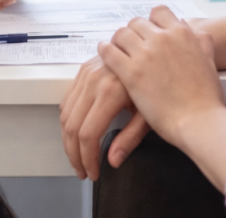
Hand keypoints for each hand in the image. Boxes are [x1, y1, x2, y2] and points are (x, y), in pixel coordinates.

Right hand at [60, 56, 151, 179]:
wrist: (158, 53)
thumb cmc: (160, 81)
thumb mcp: (150, 112)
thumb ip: (130, 138)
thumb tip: (113, 160)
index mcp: (110, 91)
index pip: (88, 135)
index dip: (88, 159)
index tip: (93, 172)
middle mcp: (94, 80)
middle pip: (72, 127)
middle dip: (74, 155)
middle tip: (83, 171)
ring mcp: (87, 73)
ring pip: (65, 115)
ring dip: (68, 140)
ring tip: (78, 157)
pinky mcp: (84, 69)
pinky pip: (67, 100)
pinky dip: (68, 121)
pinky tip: (76, 134)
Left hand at [98, 6, 224, 147]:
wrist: (199, 121)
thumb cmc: (206, 98)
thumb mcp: (209, 62)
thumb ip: (202, 43)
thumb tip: (195, 32)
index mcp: (182, 34)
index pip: (159, 12)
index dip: (152, 22)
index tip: (148, 31)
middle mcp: (162, 38)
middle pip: (137, 23)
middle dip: (133, 32)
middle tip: (130, 43)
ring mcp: (145, 54)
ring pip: (121, 34)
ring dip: (118, 41)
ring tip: (115, 48)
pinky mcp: (131, 72)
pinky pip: (110, 52)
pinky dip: (105, 51)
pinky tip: (104, 55)